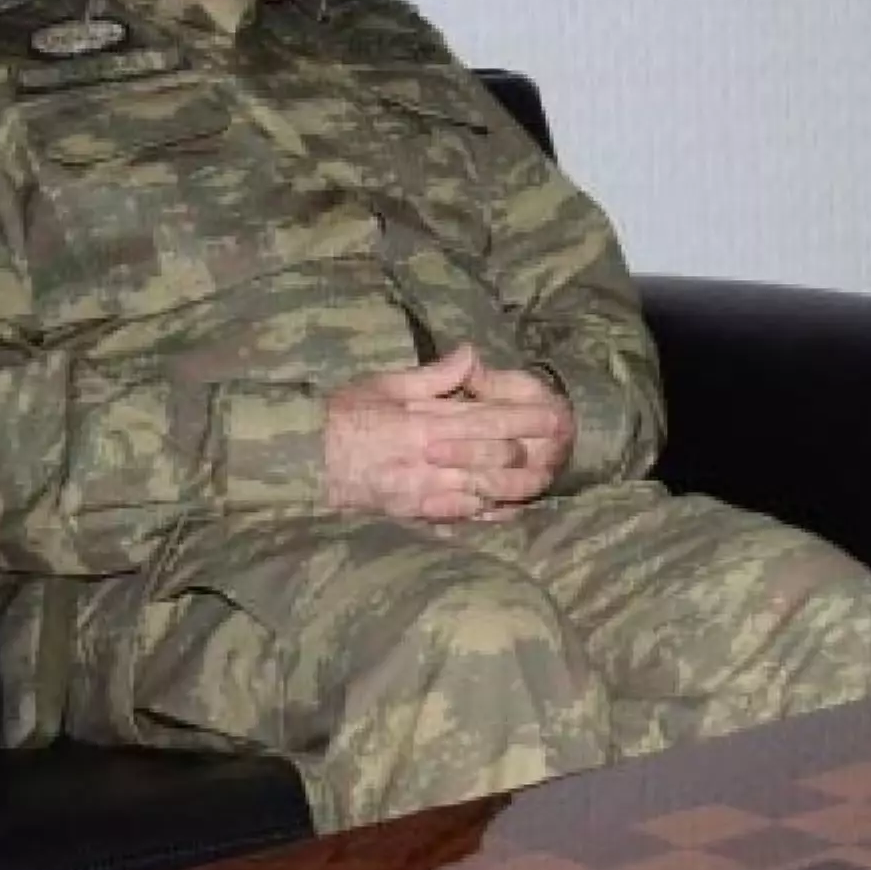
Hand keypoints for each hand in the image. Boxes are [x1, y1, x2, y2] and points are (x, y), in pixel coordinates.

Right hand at [324, 345, 565, 520]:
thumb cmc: (343, 416)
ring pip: (486, 489)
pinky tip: (512, 509)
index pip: (488, 419)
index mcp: (425, 421)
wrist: (306, 460)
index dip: (525, 418)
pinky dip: (491, 512)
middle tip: (564, 444)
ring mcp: (426, 491)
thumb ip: (433, 375)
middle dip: (533, 450)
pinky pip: (463, 516)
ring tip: (547, 476)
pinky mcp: (417, 514)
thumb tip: (469, 354)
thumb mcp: (384, 383)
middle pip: (495, 456)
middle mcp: (432, 458)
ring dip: (520, 484)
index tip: (554, 414)